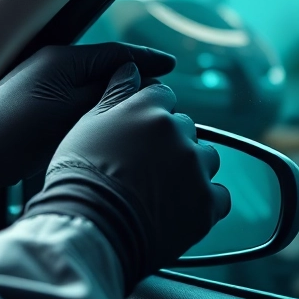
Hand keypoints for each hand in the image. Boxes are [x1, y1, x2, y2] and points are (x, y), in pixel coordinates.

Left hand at [0, 43, 175, 223]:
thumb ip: (106, 95)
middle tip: (160, 97)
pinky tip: (108, 123)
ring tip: (139, 113)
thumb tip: (135, 84)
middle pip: (107, 68)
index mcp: (63, 59)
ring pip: (94, 85)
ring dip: (116, 96)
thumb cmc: (16, 134)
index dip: (146, 61)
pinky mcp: (40, 103)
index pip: (116, 54)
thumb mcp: (70, 112)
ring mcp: (45, 82)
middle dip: (134, 81)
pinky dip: (98, 107)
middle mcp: (54, 64)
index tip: (170, 66)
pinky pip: (79, 99)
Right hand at [24, 62, 230, 289]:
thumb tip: (130, 68)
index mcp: (149, 110)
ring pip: (207, 159)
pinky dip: (204, 202)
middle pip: (185, 128)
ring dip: (192, 169)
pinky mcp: (206, 204)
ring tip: (163, 191)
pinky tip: (181, 209)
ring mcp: (195, 169)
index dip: (151, 115)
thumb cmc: (79, 178)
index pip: (164, 97)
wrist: (88, 229)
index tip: (141, 134)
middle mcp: (178, 134)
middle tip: (145, 168)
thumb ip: (115, 94)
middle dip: (171, 143)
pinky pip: (219, 196)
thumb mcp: (87, 126)